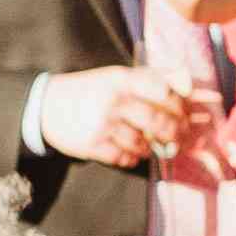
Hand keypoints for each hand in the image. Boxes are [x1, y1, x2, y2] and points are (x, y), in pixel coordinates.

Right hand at [42, 64, 210, 169]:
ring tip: (149, 144)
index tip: (187, 113)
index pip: (164, 92)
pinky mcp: (92, 145)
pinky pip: (123, 158)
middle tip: (181, 137)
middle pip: (158, 121)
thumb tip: (191, 83)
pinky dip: (132, 158)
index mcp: (123, 80)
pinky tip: (130, 152)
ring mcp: (102, 124)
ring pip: (142, 143)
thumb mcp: (117, 77)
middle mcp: (114, 101)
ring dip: (151, 147)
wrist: (44, 105)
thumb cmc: (91, 91)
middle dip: (175, 132)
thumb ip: (152, 79)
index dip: (181, 105)